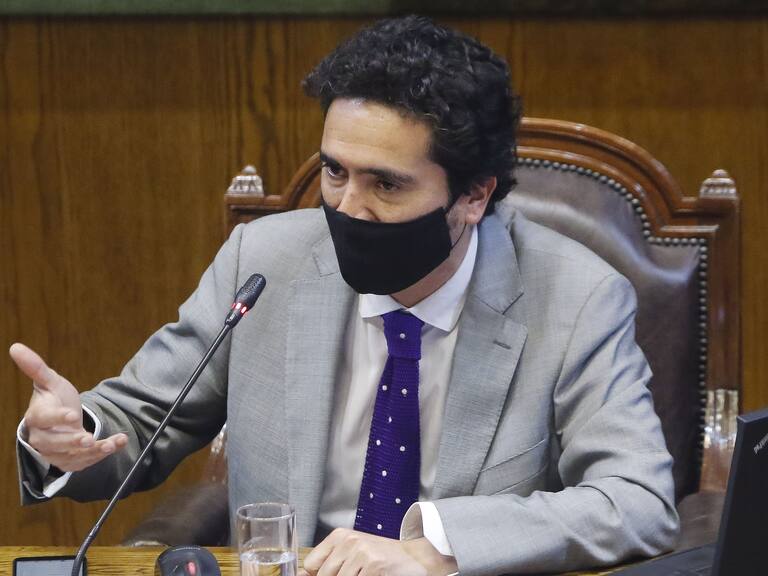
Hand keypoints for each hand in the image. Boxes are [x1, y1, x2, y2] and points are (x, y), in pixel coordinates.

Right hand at [10, 343, 127, 471]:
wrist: (61, 419)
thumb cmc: (54, 399)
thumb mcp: (50, 382)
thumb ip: (36, 367)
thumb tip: (15, 347)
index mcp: (37, 417)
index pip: (43, 419)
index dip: (57, 418)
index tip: (73, 416)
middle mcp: (43, 438)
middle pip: (53, 444)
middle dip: (72, 442)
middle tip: (89, 439)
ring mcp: (55, 452)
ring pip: (71, 456)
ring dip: (93, 452)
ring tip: (112, 444)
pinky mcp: (69, 461)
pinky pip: (85, 462)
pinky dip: (103, 454)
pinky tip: (119, 442)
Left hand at [300, 529, 456, 575]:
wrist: (414, 558)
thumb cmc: (381, 558)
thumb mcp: (352, 554)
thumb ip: (327, 564)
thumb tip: (300, 575)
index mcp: (340, 536)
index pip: (310, 565)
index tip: (331, 574)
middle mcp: (349, 541)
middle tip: (357, 572)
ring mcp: (361, 553)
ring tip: (366, 574)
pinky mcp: (374, 566)